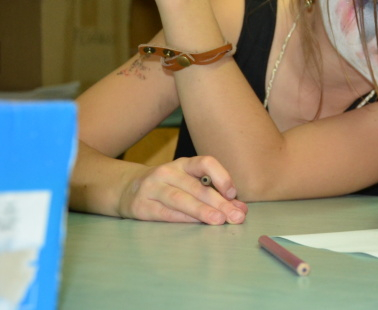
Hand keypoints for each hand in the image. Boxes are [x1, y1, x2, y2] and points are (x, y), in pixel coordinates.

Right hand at [118, 156, 247, 224]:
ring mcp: (152, 188)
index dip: (222, 176)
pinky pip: (165, 213)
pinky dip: (183, 218)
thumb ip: (215, 194)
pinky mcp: (141, 206)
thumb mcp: (189, 183)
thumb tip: (241, 208)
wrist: (127, 190)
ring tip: (219, 220)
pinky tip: (197, 224)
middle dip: (219, 202)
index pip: (205, 162)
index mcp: (184, 164)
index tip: (233, 193)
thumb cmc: (169, 187)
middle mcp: (168, 172)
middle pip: (196, 186)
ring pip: (181, 199)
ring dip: (202, 210)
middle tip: (236, 216)